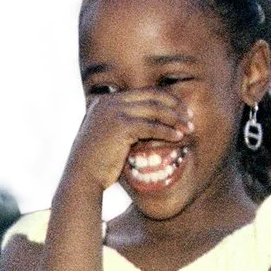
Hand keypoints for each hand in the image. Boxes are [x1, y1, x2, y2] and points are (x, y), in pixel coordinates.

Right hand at [63, 88, 191, 198]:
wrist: (81, 178)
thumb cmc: (96, 164)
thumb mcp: (107, 136)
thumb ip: (123, 124)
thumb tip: (148, 124)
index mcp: (105, 101)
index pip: (143, 92)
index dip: (166, 100)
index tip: (180, 111)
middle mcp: (109, 102)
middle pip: (152, 95)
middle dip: (175, 106)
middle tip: (189, 117)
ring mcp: (114, 112)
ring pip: (155, 109)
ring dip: (175, 118)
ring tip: (189, 128)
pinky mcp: (120, 127)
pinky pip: (152, 126)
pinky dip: (167, 131)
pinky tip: (178, 137)